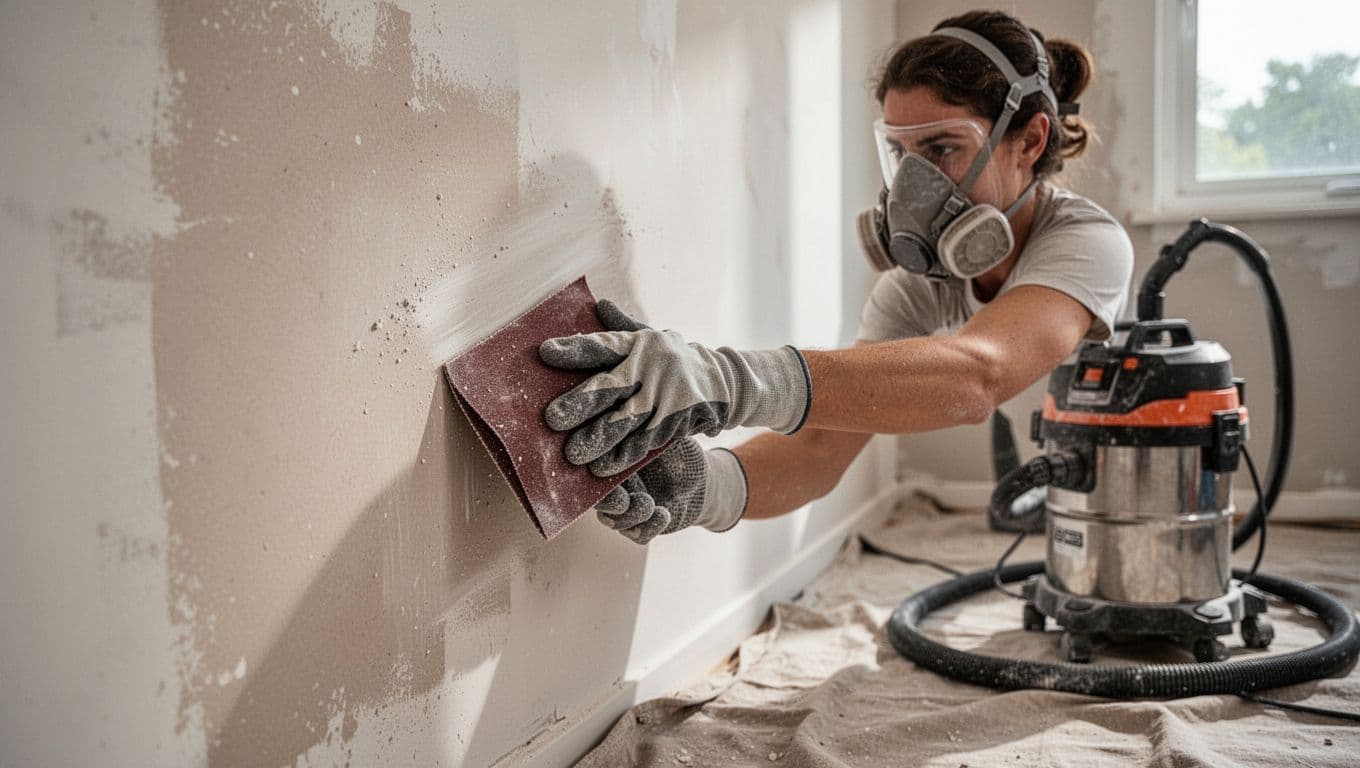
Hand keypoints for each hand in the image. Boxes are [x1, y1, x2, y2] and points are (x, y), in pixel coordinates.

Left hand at [540, 300, 811, 475]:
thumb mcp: (651, 337)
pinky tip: (602, 469)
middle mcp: (650, 368)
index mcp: (638, 345)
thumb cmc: (673, 357)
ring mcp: (665, 397)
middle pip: (611, 386)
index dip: (575, 349)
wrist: (724, 381)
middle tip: (552, 419)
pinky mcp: (676, 422)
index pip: (602, 345)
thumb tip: (597, 304)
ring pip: (627, 420)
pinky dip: (624, 457)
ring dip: (599, 437)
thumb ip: (621, 326)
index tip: (545, 352)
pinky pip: (646, 442)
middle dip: (582, 403)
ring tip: (573, 454)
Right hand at [593, 439, 747, 544]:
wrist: (705, 481)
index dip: (593, 476)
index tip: (602, 474)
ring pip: (615, 522)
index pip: (593, 472)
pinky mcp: (642, 528)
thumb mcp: (663, 440)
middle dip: (608, 503)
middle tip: (623, 500)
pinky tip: (664, 515)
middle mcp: (614, 489)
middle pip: (598, 500)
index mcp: (613, 464)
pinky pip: (638, 535)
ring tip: (649, 504)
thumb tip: (621, 429)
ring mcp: (627, 511)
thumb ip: (641, 439)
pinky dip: (648, 528)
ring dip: (630, 516)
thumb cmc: (680, 453)